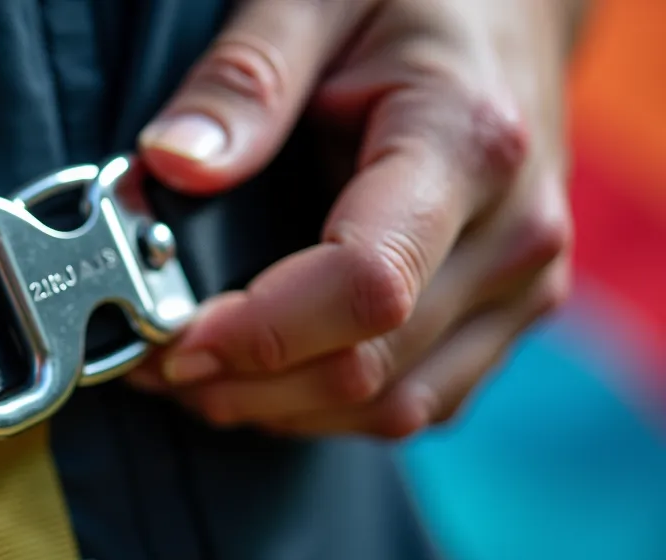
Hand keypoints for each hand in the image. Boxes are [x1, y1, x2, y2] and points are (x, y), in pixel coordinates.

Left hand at [128, 0, 581, 438]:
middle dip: (244, 381)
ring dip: (278, 409)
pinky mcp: (505, 315)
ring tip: (193, 375)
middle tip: (153, 360)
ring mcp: (518, 285)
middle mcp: (511, 234)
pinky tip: (265, 377)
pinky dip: (328, 407)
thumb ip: (244, 80)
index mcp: (466, 145)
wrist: (511, 11)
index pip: (365, 285)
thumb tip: (172, 165)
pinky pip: (417, 402)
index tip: (172, 338)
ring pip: (393, 407)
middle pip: (368, 366)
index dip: (259, 333)